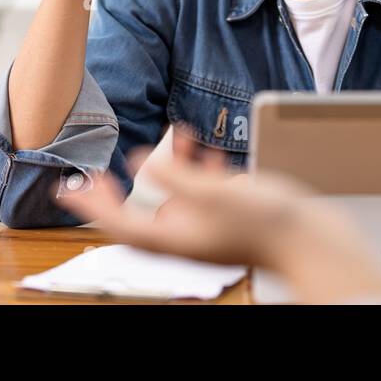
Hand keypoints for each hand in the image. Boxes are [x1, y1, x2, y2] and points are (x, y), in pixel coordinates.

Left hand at [57, 139, 380, 303]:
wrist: (311, 240)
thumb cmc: (266, 223)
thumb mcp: (215, 193)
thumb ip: (176, 176)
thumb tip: (141, 161)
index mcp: (175, 238)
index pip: (119, 222)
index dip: (91, 205)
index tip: (69, 188)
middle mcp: (186, 236)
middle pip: (138, 214)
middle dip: (119, 191)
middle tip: (98, 173)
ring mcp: (207, 228)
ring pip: (170, 199)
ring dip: (163, 170)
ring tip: (166, 141)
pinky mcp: (227, 218)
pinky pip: (199, 194)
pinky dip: (193, 171)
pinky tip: (200, 148)